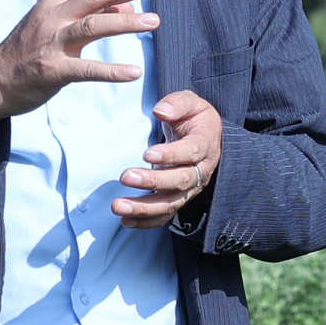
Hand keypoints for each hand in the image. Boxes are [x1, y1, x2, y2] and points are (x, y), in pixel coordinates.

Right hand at [0, 0, 160, 124]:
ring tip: (154, 21)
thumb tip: (128, 8)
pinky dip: (111, 70)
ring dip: (127, 22)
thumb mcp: (56, 25)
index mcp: (55, 2)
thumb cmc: (29, 51)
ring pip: (93, 25)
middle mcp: (53, 17)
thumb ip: (90, 14)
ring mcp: (51, 42)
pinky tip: (134, 72)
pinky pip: (86, 69)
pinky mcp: (52, 70)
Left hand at [113, 90, 222, 227]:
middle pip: (181, 181)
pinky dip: (146, 222)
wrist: (207, 136)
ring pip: (171, 203)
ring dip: (144, 207)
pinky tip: (125, 221)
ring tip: (118, 206)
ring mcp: (191, 188)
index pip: (191, 151)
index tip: (147, 154)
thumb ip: (177, 103)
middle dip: (153, 181)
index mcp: (205, 144)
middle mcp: (201, 170)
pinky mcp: (179, 198)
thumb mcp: (191, 102)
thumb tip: (161, 111)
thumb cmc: (194, 118)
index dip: (171, 154)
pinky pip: (165, 215)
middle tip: (126, 177)